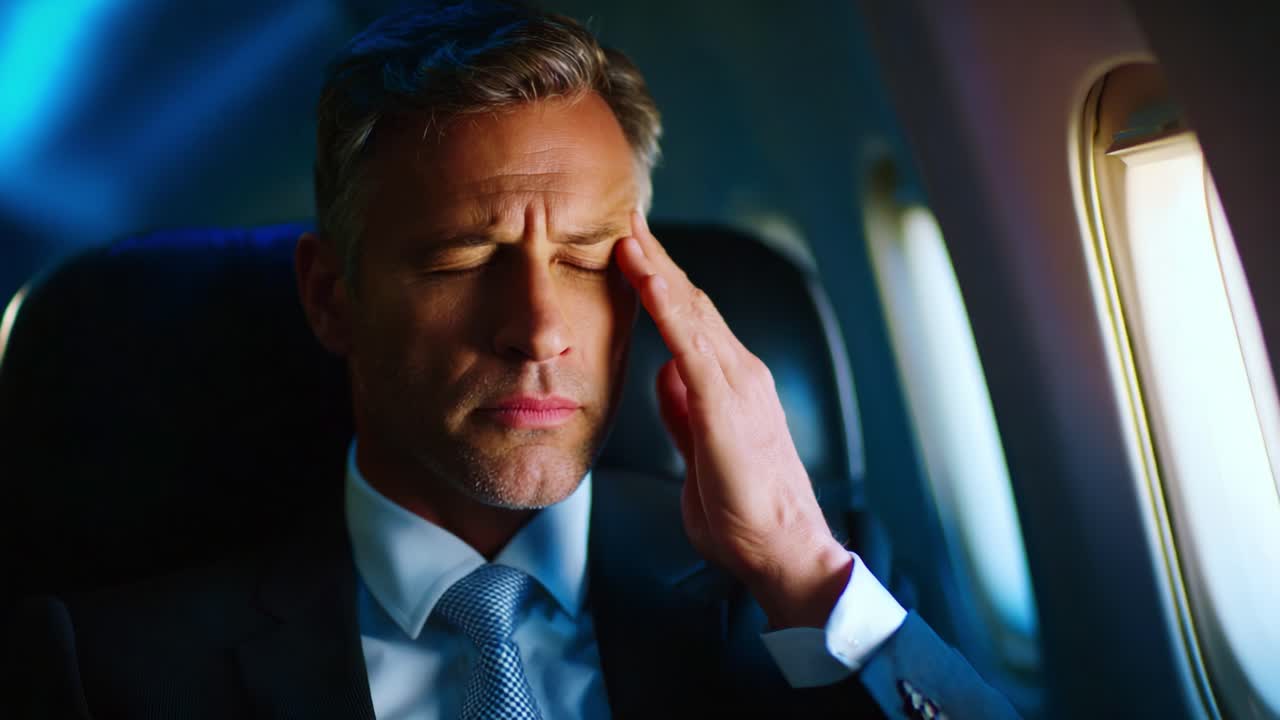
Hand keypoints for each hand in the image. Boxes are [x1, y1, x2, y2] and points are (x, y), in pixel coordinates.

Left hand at [614, 211, 852, 628]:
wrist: (784, 551)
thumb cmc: (744, 513)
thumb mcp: (700, 453)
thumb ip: (684, 412)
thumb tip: (663, 375)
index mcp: (730, 384)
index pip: (688, 318)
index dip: (659, 279)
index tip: (629, 244)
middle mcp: (739, 372)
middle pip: (689, 300)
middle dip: (654, 255)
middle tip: (623, 211)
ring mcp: (737, 383)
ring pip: (690, 309)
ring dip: (656, 265)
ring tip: (625, 226)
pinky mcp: (727, 404)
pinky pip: (691, 343)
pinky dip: (666, 305)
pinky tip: (645, 276)